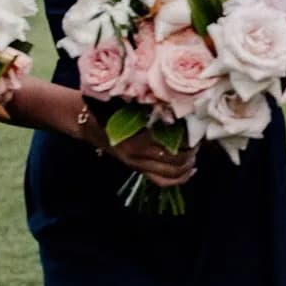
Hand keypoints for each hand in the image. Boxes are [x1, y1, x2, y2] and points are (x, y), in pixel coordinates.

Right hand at [75, 107, 196, 187]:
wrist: (86, 122)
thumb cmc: (108, 108)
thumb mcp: (131, 105)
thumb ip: (153, 110)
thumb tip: (181, 110)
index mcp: (138, 141)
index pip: (173, 149)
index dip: (190, 143)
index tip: (198, 132)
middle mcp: (138, 158)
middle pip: (175, 164)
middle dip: (191, 155)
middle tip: (198, 143)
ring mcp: (137, 166)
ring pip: (170, 176)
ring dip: (186, 168)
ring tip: (194, 156)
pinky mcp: (136, 169)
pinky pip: (161, 181)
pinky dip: (177, 178)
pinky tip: (188, 170)